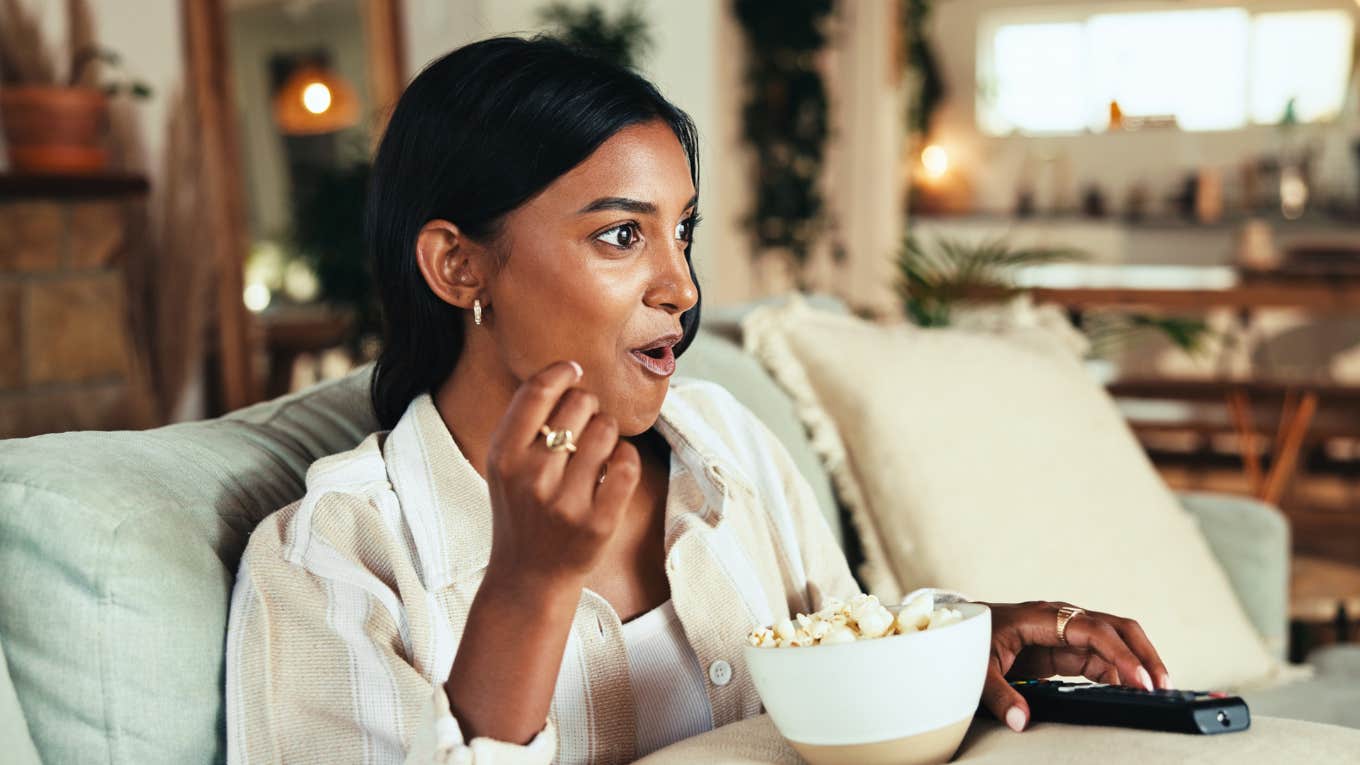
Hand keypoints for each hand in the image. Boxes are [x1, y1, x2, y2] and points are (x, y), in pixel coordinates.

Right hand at [483, 360, 641, 591]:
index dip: (562, 371)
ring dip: (608, 431)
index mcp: (504, 457)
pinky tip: (615, 466)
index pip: (537, 391)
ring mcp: (566, 502)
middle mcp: (532, 477)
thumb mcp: (503, 467)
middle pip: (579, 403)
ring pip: (607, 429)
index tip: (574, 371)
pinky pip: (627, 464)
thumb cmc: (520, 511)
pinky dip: (626, 457)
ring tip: (598, 448)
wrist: (528, 578)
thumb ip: (524, 423)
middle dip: (588, 405)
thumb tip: (566, 371)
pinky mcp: (598, 523)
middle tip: (584, 424)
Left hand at [979, 601, 1171, 732]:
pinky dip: (1120, 673)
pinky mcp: (1063, 650)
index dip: (1120, 655)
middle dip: (1143, 654)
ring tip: (1156, 692)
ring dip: (1137, 663)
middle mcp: (1059, 620)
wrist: (953, 628)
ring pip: (1114, 642)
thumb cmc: (966, 639)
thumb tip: (1021, 720)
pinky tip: (1131, 692)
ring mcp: (1064, 633)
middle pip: (1116, 628)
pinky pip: (1101, 658)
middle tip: (1164, 686)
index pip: (1093, 630)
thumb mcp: (977, 668)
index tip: (1140, 681)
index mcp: (1041, 617)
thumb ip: (999, 694)